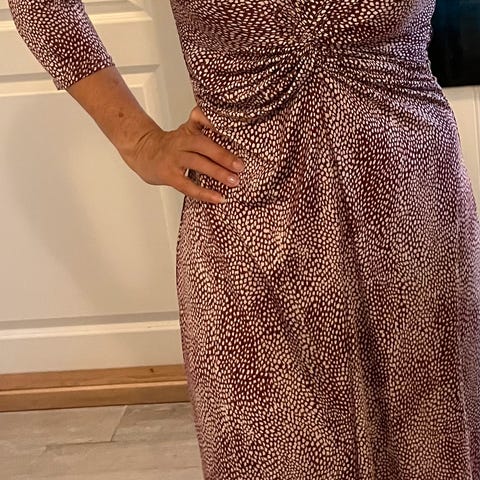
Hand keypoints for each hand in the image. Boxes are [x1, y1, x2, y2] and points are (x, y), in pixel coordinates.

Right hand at [127, 106, 244, 203]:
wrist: (141, 151)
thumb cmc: (170, 144)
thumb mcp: (186, 130)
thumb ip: (205, 129)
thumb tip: (235, 138)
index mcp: (188, 130)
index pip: (201, 119)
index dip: (214, 122)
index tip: (234, 130)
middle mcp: (181, 141)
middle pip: (203, 145)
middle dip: (223, 155)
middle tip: (240, 165)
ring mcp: (174, 158)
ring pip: (197, 163)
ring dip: (217, 172)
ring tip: (234, 181)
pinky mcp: (169, 175)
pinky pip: (188, 186)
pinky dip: (205, 193)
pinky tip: (218, 198)